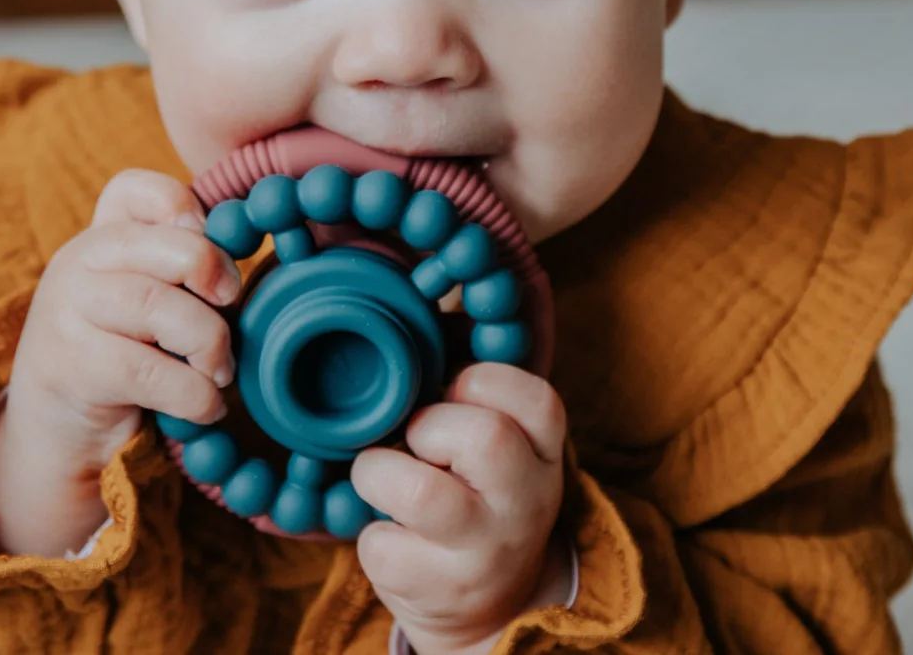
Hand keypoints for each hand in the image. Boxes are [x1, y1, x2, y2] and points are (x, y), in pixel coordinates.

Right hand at [0, 169, 241, 556]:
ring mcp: (67, 312)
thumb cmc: (122, 357)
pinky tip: (204, 407)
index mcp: (102, 239)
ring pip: (160, 309)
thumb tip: (244, 259)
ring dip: (210, 346)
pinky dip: (194, 395)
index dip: (180, 204)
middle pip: (165, 246)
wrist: (54, 429)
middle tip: (231, 309)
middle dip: (215, 276)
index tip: (208, 237)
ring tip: (219, 371)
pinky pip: (150, 372)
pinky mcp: (70, 366)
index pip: (132, 190)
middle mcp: (78, 263)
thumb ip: (182, 273)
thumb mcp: (147, 303)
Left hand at [353, 363, 568, 654]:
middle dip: (427, 426)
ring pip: (421, 493)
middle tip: (415, 442)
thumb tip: (440, 305)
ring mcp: (487, 553)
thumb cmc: (474, 492)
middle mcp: (528, 504)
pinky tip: (392, 535)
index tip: (452, 392)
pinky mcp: (440, 593)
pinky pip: (380, 544)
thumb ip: (475, 382)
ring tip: (384, 481)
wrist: (487, 607)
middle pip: (485, 437)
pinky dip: (368, 533)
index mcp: (544, 453)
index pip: (536, 398)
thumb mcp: (499, 442)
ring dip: (379, 473)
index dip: (480, 381)